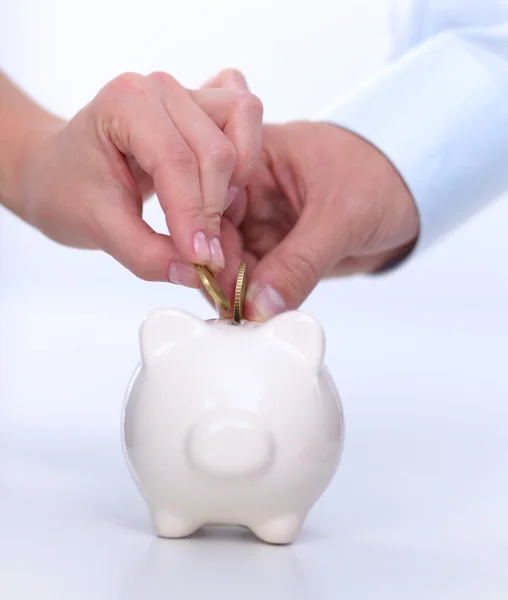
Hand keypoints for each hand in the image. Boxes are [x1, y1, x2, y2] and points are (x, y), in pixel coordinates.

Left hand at [12, 71, 262, 282]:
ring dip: (236, 181)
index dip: (194, 216)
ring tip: (210, 217)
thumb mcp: (98, 228)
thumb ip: (147, 254)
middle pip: (217, 149)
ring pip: (242, 127)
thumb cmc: (67, 190)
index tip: (202, 260)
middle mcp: (160, 88)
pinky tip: (222, 192)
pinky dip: (244, 161)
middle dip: (215, 208)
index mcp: (125, 103)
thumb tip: (198, 273)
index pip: (177, 161)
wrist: (57, 171)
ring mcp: (186, 93)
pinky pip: (245, 124)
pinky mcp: (204, 107)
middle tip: (204, 253)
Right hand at [202, 71, 419, 320]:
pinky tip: (254, 314)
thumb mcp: (340, 218)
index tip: (213, 278)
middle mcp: (250, 187)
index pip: (214, 197)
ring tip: (241, 318)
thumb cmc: (382, 177)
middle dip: (219, 271)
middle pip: (214, 232)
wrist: (412, 192)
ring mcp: (261, 218)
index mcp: (256, 155)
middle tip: (228, 308)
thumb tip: (259, 306)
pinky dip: (254, 296)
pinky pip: (254, 275)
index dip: (207, 238)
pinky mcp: (275, 246)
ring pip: (232, 259)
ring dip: (236, 289)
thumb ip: (299, 263)